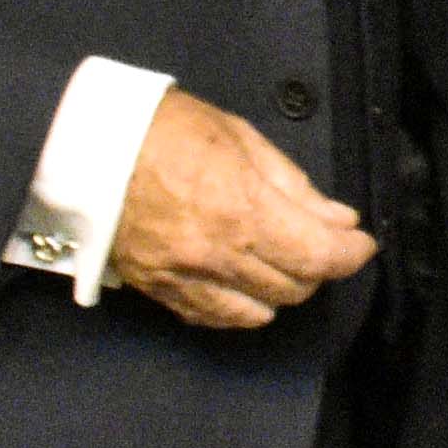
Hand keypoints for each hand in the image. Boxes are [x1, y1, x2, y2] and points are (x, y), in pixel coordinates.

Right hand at [109, 87, 377, 333]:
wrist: (85, 146)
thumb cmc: (167, 129)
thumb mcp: (242, 139)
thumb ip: (294, 186)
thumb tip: (339, 219)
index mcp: (242, 210)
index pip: (318, 256)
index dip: (351, 254)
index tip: (361, 243)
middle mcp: (217, 255)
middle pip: (294, 287)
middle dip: (318, 266)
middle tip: (317, 240)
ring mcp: (184, 278)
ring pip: (259, 310)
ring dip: (283, 288)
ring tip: (281, 259)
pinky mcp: (158, 290)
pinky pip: (214, 318)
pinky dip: (242, 307)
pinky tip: (245, 284)